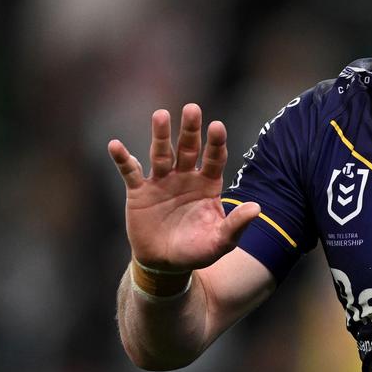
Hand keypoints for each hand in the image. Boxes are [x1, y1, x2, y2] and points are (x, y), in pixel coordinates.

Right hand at [108, 103, 258, 272]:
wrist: (166, 263)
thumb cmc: (197, 250)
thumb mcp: (220, 242)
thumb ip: (236, 225)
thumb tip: (256, 208)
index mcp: (208, 184)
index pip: (214, 158)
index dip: (216, 143)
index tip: (217, 126)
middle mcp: (186, 176)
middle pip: (189, 148)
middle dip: (190, 129)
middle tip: (192, 108)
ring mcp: (162, 181)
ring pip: (161, 153)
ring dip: (161, 135)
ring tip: (161, 114)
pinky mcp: (139, 191)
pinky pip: (130, 172)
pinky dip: (123, 159)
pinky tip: (115, 145)